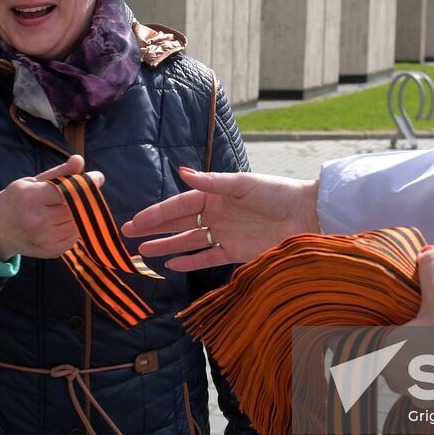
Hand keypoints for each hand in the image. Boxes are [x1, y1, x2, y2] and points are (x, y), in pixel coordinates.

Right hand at [0, 154, 95, 258]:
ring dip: (81, 213)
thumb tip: (80, 160)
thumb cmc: (15, 201)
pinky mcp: (52, 252)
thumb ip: (58, 173)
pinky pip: (75, 237)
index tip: (97, 177)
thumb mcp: (31, 182)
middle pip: (75, 207)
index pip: (66, 191)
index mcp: (30, 199)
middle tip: (87, 190)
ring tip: (74, 205)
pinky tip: (66, 220)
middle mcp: (37, 221)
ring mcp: (45, 239)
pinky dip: (76, 227)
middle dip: (84, 198)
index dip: (85, 183)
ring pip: (78, 223)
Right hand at [120, 168, 320, 270]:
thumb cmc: (277, 193)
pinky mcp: (236, 252)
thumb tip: (181, 171)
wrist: (306, 216)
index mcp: (216, 194)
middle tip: (127, 233)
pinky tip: (171, 263)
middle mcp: (216, 214)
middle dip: (154, 228)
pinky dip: (190, 261)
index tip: (136, 220)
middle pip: (179, 223)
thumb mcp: (244, 184)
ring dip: (166, 245)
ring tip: (142, 250)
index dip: (157, 213)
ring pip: (188, 241)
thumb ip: (212, 182)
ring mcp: (224, 234)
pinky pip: (207, 257)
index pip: (180, 205)